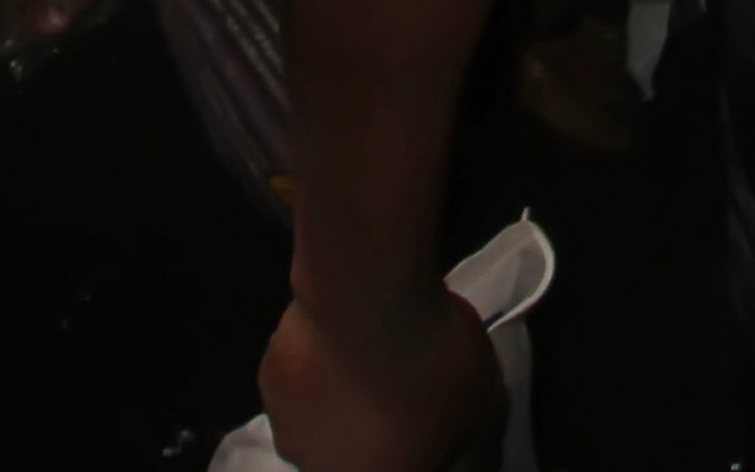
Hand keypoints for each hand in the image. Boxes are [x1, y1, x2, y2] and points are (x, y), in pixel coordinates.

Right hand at [262, 285, 504, 471]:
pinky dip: (318, 372)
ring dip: (343, 408)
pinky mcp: (269, 384)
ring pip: (320, 429)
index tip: (434, 422)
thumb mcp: (486, 417)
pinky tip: (341, 340)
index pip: (405, 465)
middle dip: (378, 437)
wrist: (370, 300)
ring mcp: (289, 431)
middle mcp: (322, 470)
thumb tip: (473, 466)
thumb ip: (477, 455)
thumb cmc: (434, 370)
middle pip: (354, 460)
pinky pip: (300, 388)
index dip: (423, 448)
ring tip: (373, 363)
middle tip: (405, 393)